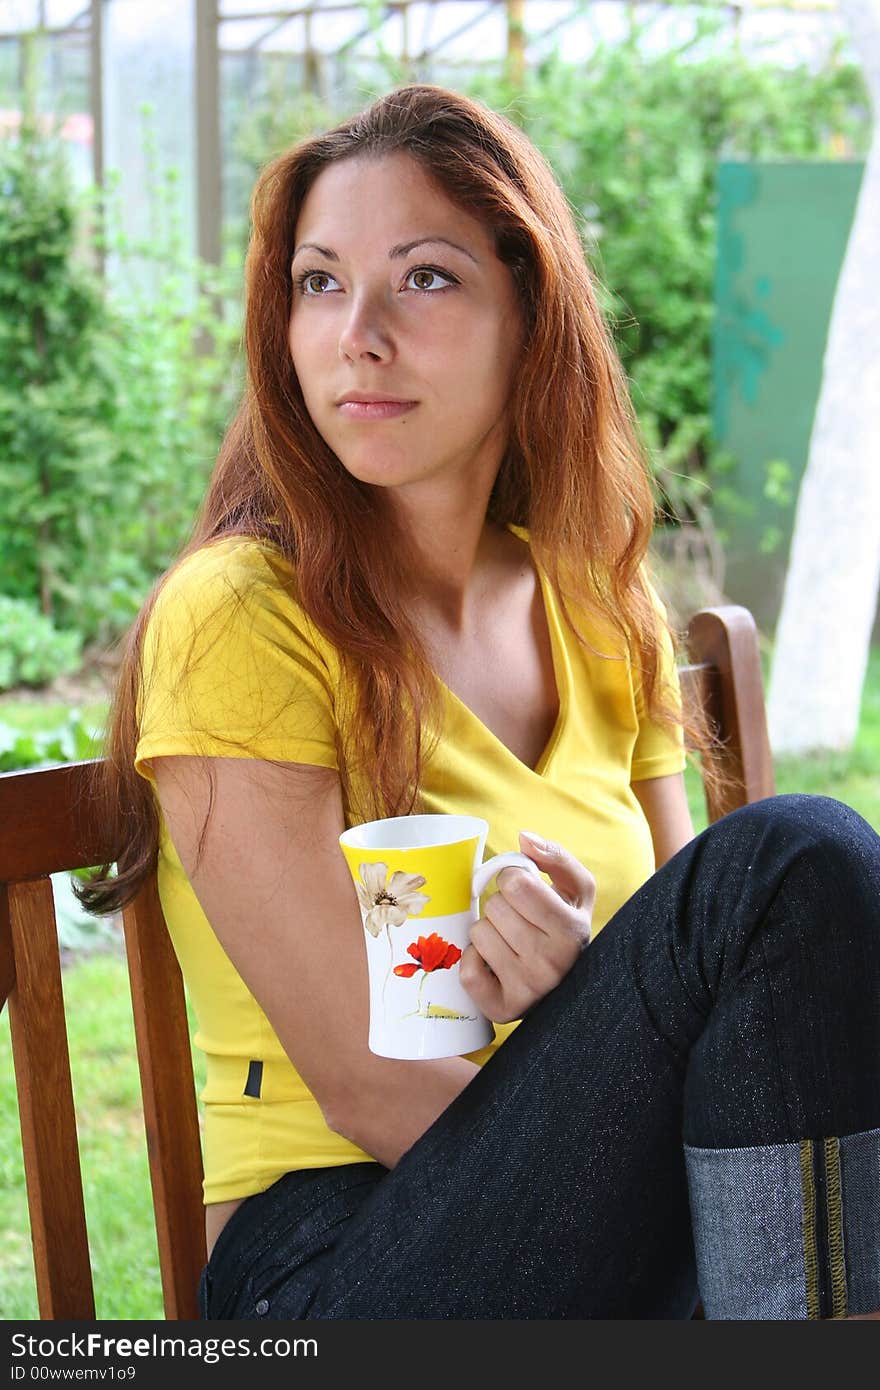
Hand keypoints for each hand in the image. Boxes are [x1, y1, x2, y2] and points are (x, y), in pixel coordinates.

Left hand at [459, 831, 595, 1023]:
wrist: (571, 984)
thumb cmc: (566, 927)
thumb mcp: (575, 889)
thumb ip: (554, 856)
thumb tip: (524, 838)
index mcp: (572, 930)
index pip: (515, 883)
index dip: (513, 880)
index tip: (525, 893)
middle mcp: (552, 964)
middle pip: (494, 907)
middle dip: (502, 907)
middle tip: (519, 921)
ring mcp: (528, 991)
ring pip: (478, 934)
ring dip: (488, 931)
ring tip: (510, 942)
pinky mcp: (503, 1010)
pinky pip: (468, 971)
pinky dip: (474, 961)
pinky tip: (494, 963)